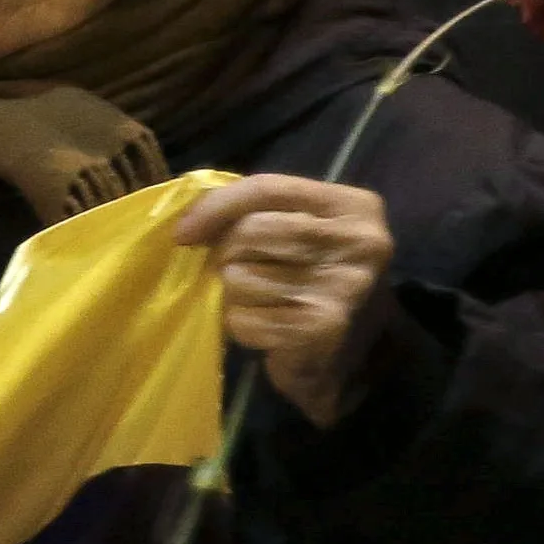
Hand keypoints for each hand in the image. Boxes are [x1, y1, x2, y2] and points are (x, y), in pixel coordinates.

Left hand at [175, 174, 399, 422]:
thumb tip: (190, 223)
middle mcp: (359, 243)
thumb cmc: (315, 282)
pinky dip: (242, 325)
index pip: (268, 189)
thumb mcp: (302, 231)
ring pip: (240, 276)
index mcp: (355, 207)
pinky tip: (267, 327)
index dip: (216, 206)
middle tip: (240, 271)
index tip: (183, 232)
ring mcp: (343, 286)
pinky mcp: (322, 327)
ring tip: (262, 301)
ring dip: (235, 294)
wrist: (355, 354)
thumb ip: (258, 212)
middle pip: (251, 231)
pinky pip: (244, 318)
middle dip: (228, 254)